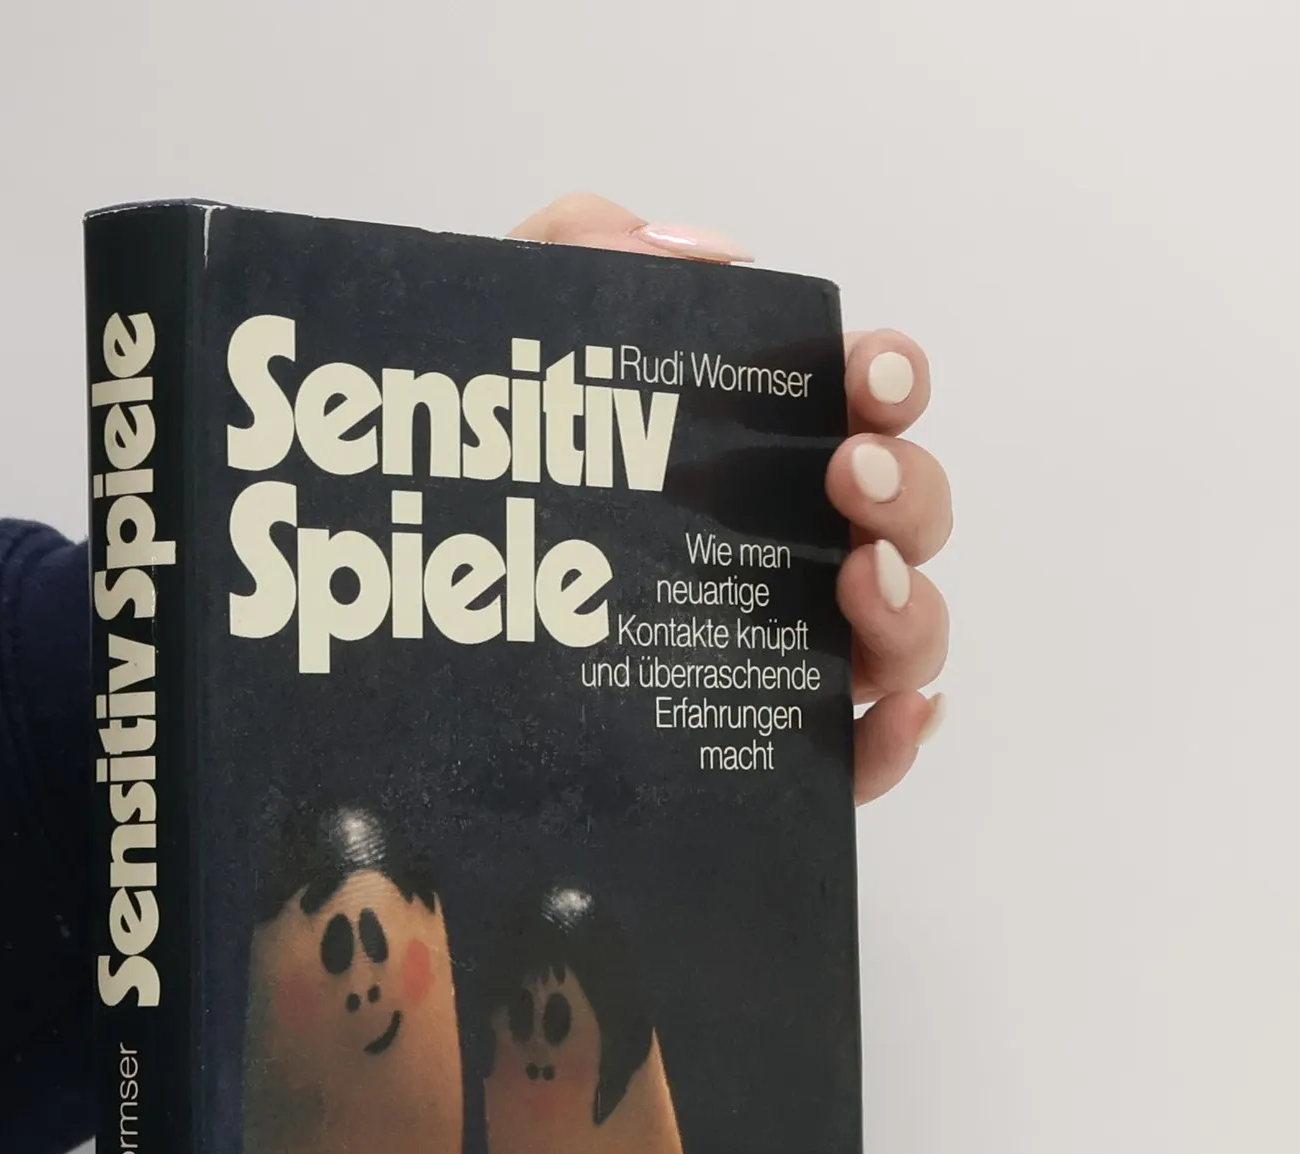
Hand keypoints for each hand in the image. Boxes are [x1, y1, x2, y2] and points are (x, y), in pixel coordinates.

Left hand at [510, 193, 949, 804]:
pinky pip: (854, 762)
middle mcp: (782, 551)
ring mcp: (777, 656)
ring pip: (902, 638)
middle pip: (906, 520)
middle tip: (846, 478)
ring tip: (860, 584)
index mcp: (748, 452)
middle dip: (908, 491)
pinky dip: (895, 740)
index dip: (891, 380)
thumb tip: (712, 252)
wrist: (386, 641)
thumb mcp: (498, 336)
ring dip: (913, 609)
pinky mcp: (753, 754)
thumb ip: (575, 246)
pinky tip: (891, 717)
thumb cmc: (466, 483)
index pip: (861, 404)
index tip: (866, 377)